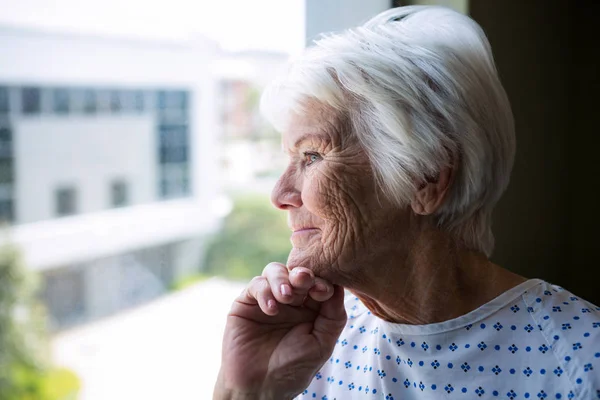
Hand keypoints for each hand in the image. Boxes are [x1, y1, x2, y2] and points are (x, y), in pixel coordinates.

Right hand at [213, 263, 346, 399]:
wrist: (259, 387)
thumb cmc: (293, 368)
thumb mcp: (322, 343)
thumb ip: (333, 316)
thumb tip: (339, 286)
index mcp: (311, 308)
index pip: (319, 283)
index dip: (322, 281)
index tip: (323, 290)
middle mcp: (291, 300)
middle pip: (297, 272)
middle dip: (303, 274)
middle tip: (304, 280)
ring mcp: (268, 299)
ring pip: (275, 271)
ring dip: (282, 279)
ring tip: (286, 297)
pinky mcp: (246, 303)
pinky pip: (256, 285)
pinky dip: (264, 292)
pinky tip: (271, 309)